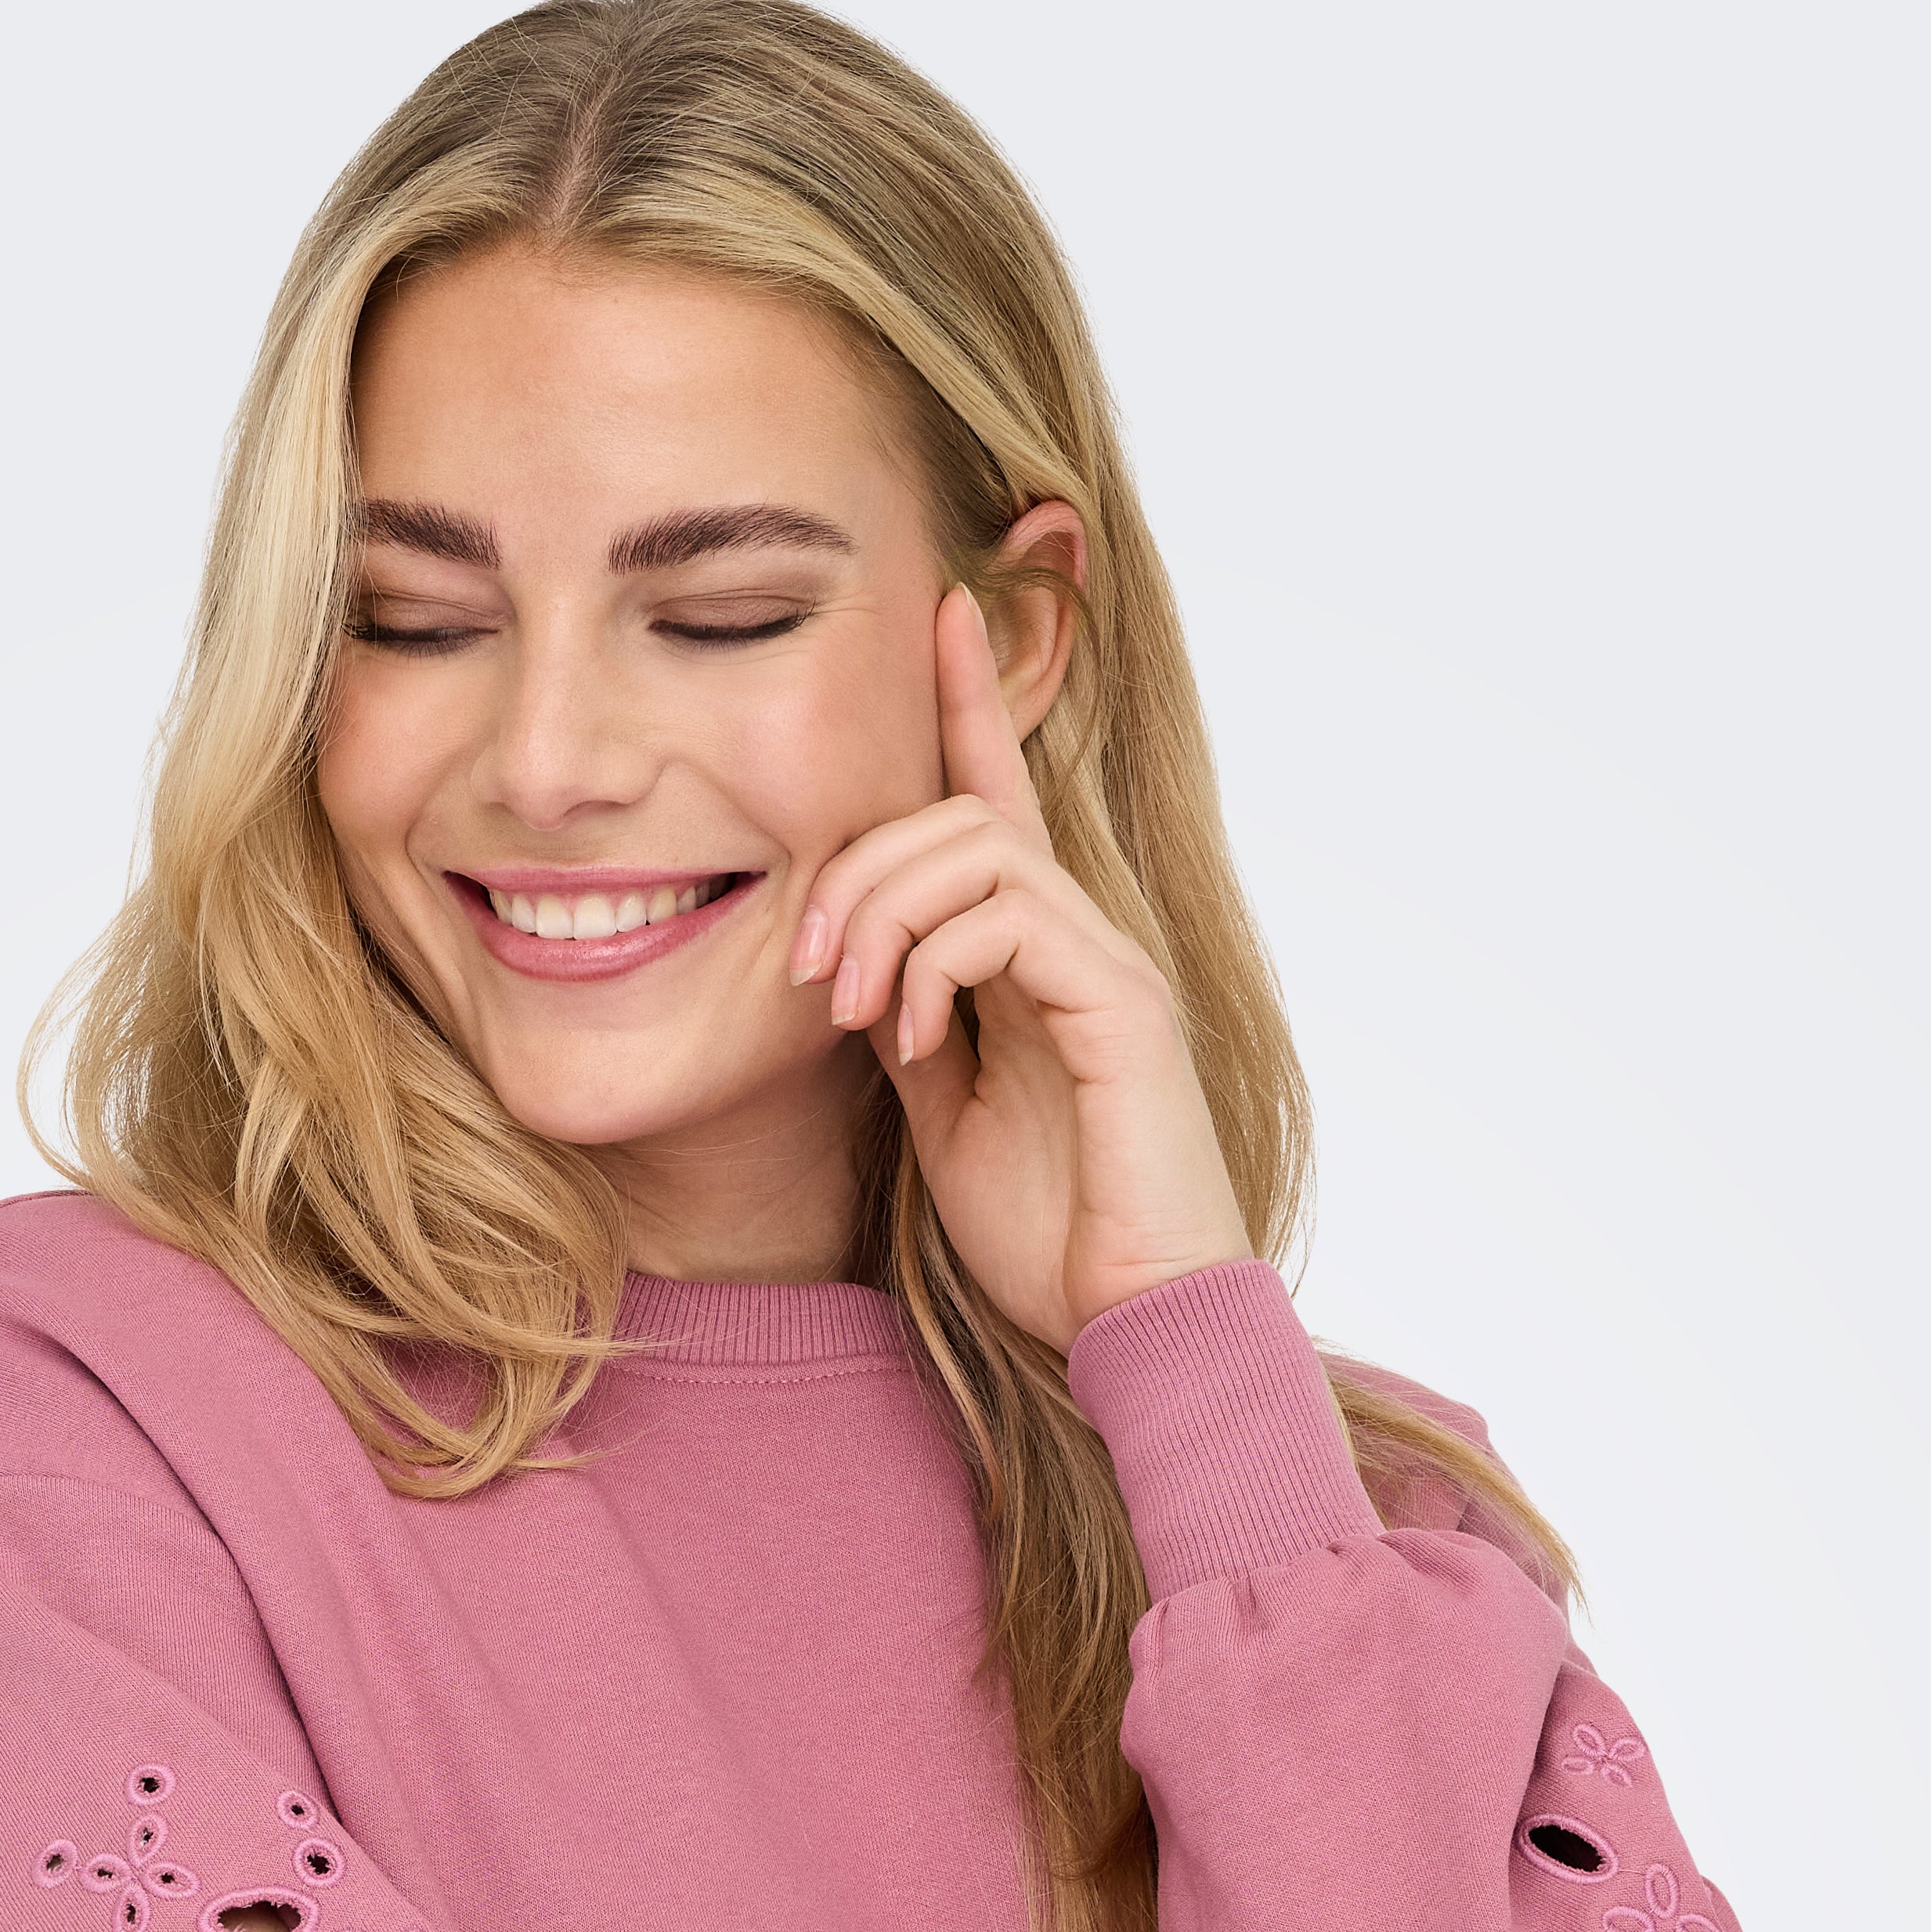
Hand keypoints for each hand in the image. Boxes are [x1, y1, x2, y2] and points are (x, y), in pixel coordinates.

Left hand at [791, 585, 1254, 1353]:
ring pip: (976, 848)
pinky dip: (933, 962)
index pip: (1000, 799)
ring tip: (847, 1005)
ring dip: (881, 913)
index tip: (941, 609)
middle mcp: (1082, 938)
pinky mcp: (1122, 1001)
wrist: (1127, 1322)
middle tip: (803, 965)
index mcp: (1037, 958)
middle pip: (957, 813)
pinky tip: (907, 1038)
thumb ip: (911, 1020)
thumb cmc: (1048, 1237)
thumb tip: (854, 962)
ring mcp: (1108, 961)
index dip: (969, 700)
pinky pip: (1009, 914)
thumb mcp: (941, 1115)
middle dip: (855, 868)